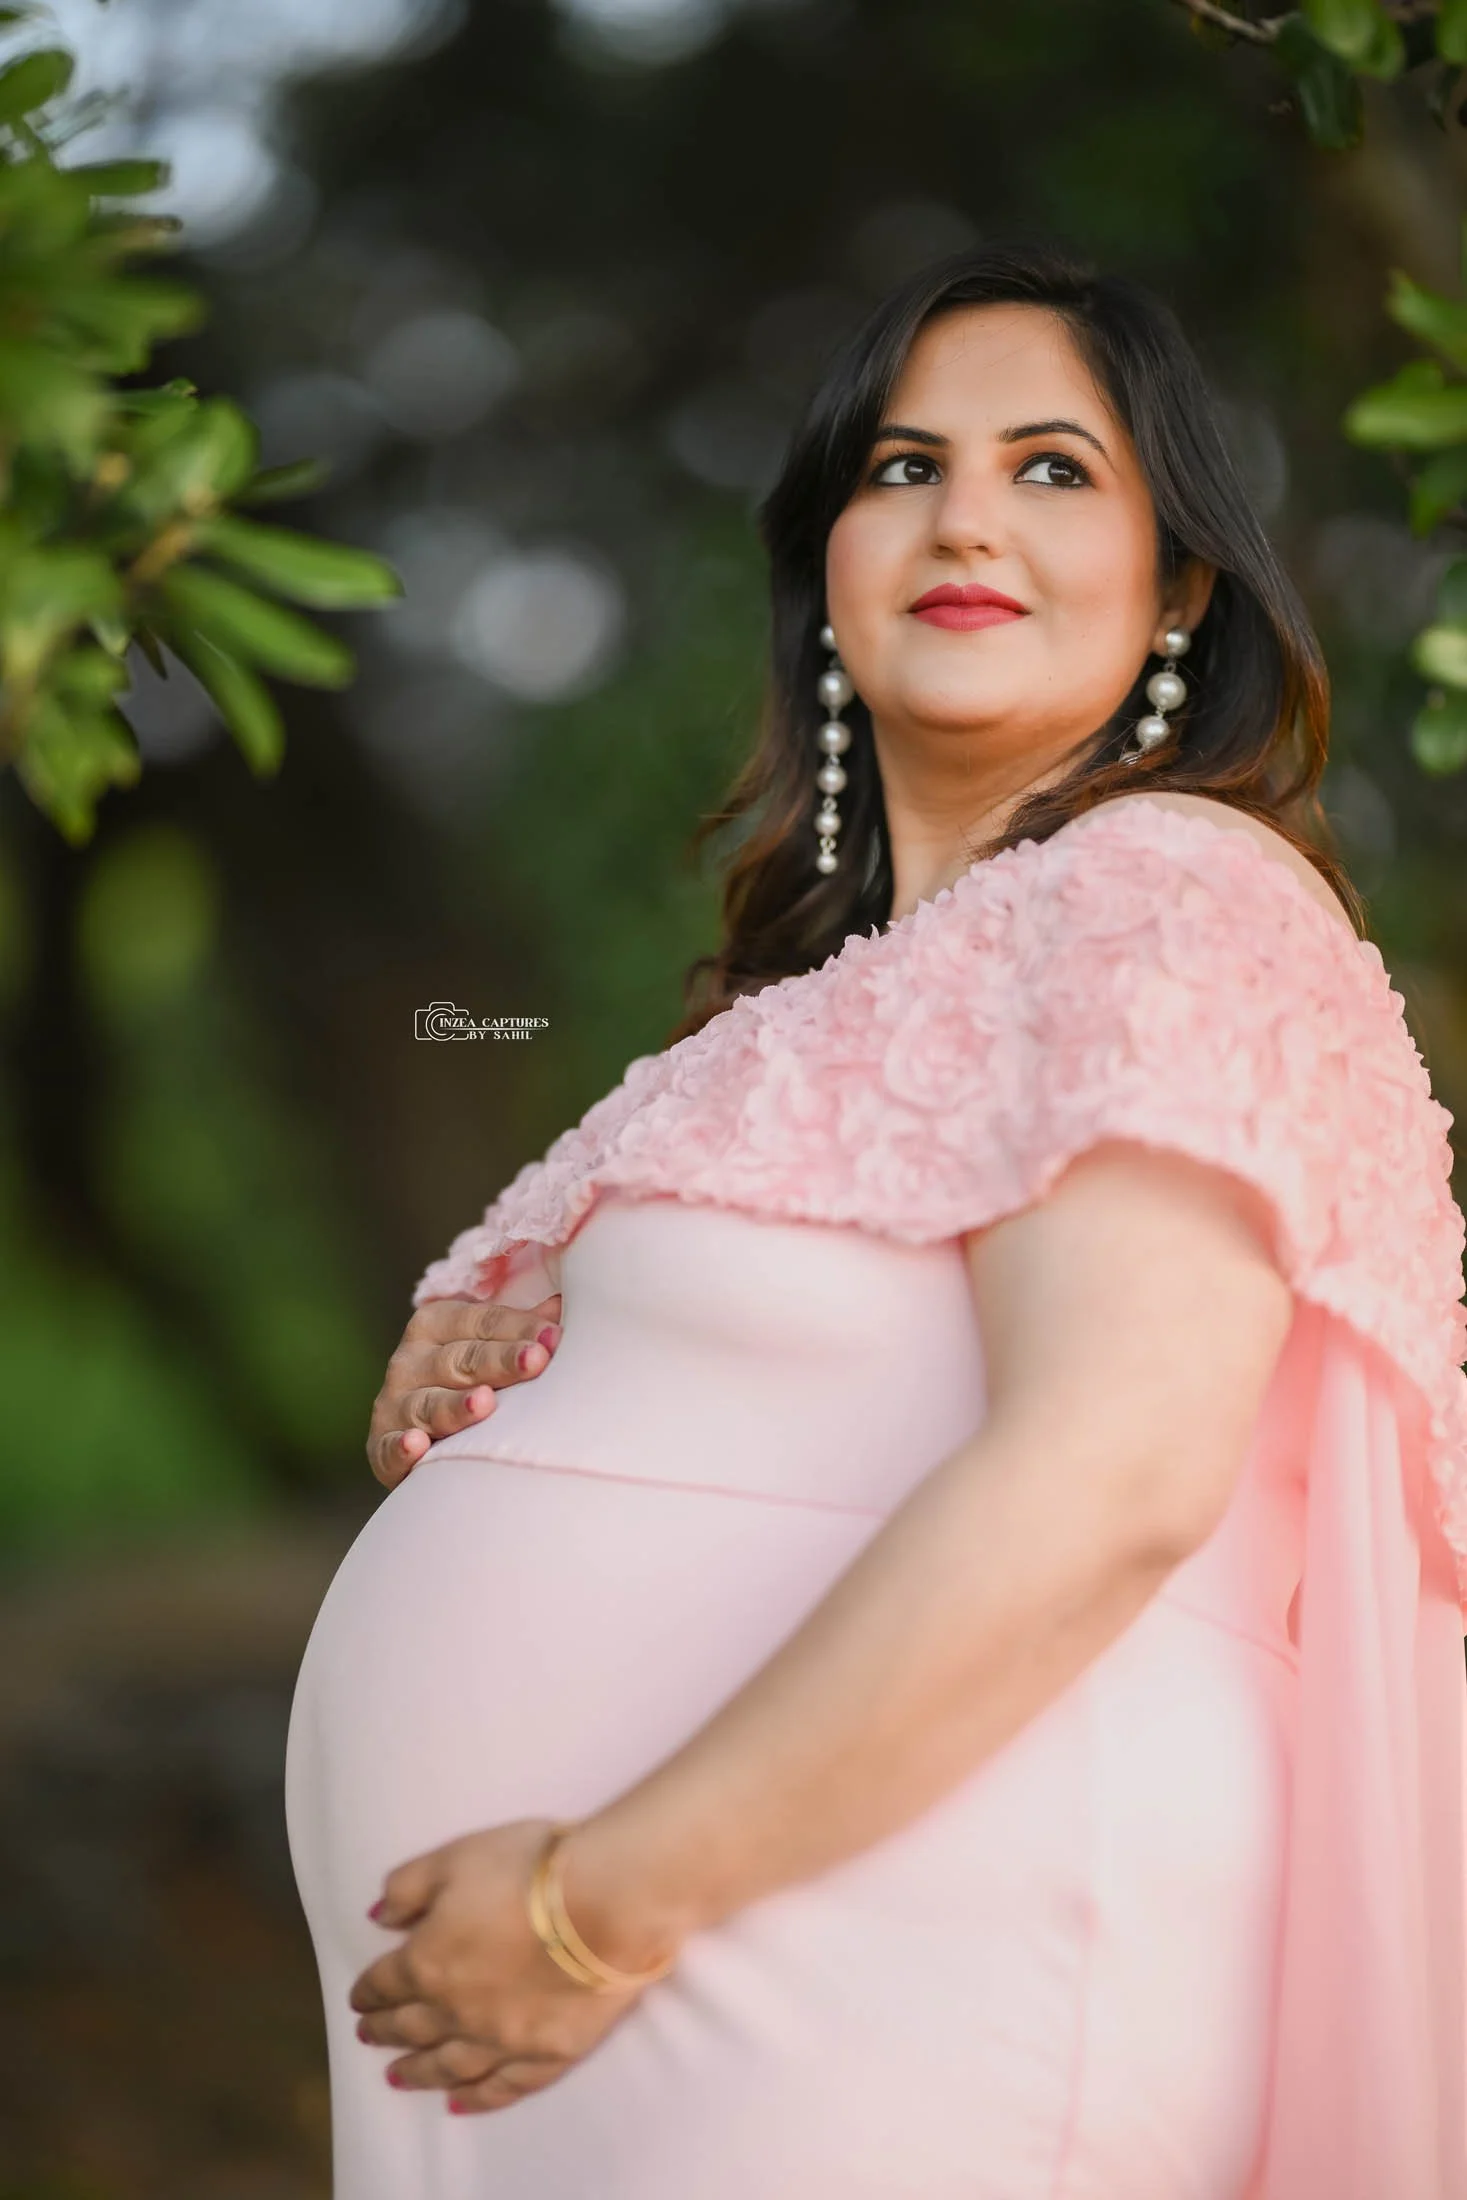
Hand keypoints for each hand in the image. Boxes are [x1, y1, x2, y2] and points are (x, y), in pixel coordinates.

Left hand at [350, 1818, 680, 2115]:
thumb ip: (409, 1887)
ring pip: (448, 2065)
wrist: (605, 1902)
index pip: (386, 1982)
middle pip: (411, 2027)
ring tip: (398, 2077)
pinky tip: (460, 2103)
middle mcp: (456, 2011)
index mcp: (427, 1962)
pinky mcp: (545, 2054)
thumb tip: (378, 1916)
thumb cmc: (528, 1869)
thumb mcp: (455, 1858)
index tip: (359, 2000)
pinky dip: (477, 2098)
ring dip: (418, 2072)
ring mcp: (501, 2039)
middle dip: (385, 2031)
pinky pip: (503, 2086)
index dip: (369, 1991)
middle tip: (367, 2038)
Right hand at [367, 1294, 562, 1489]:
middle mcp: (409, 1360)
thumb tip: (561, 1306)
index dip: (518, 1327)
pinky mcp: (380, 1446)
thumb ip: (521, 1330)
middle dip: (499, 1361)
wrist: (422, 1437)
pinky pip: (389, 1448)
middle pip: (460, 1360)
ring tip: (485, 1403)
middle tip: (535, 1362)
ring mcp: (393, 1403)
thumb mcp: (490, 1347)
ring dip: (455, 1405)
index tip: (554, 1338)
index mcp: (435, 1324)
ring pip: (428, 1404)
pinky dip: (401, 1448)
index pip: (481, 1321)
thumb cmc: (469, 1381)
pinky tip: (417, 1445)